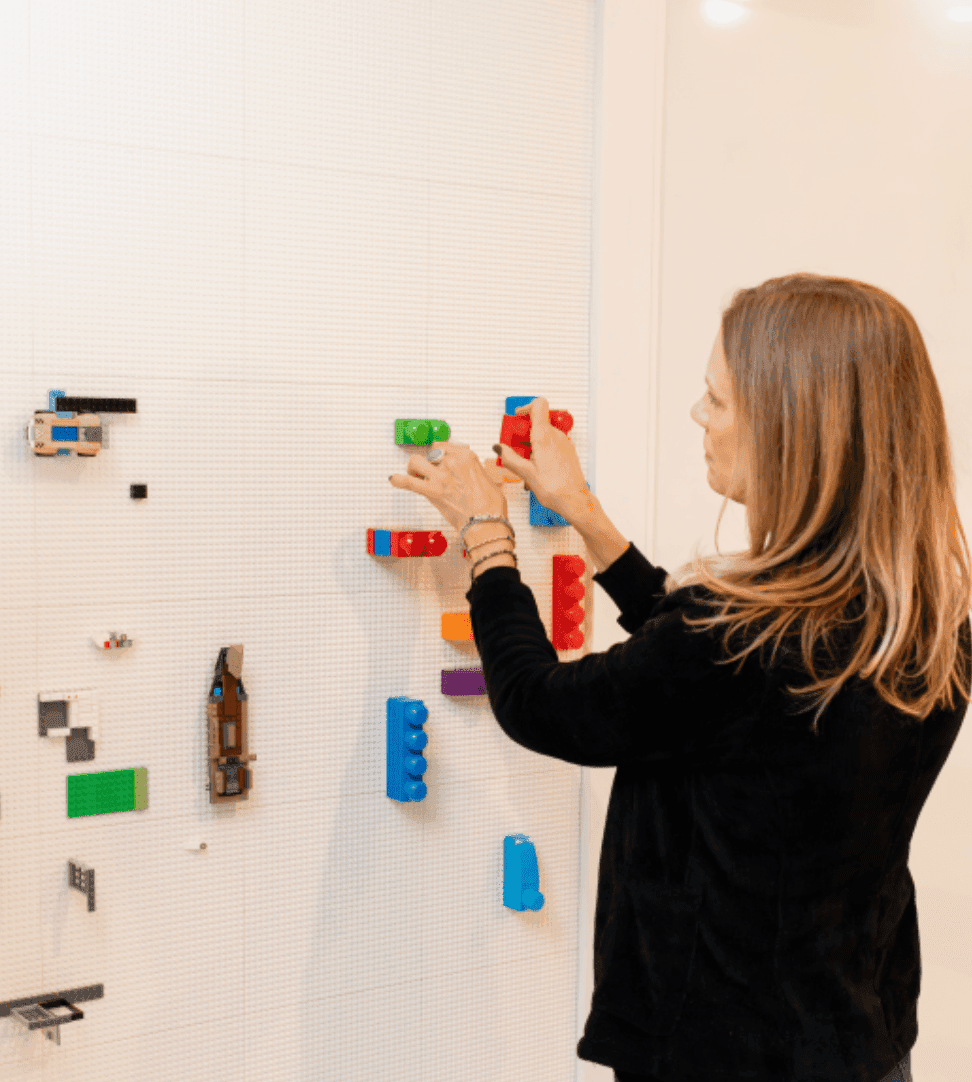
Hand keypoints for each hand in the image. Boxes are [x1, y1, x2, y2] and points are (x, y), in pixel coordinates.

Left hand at [389, 441, 508, 533]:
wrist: (487, 523)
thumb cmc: (491, 506)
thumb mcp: (487, 479)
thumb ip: (473, 470)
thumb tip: (466, 472)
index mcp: (467, 456)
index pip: (443, 446)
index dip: (438, 454)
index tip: (436, 460)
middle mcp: (452, 462)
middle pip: (429, 453)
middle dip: (427, 461)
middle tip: (428, 472)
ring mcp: (441, 476)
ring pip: (416, 462)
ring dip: (413, 468)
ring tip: (414, 475)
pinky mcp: (432, 492)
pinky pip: (408, 481)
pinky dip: (399, 480)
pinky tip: (394, 479)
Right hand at [497, 398, 588, 521]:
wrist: (574, 500)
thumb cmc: (555, 489)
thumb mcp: (525, 473)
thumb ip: (509, 458)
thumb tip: (499, 448)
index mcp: (544, 437)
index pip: (538, 405)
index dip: (525, 407)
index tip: (516, 418)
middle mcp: (556, 436)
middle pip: (537, 422)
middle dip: (523, 433)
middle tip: (514, 448)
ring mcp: (563, 443)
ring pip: (544, 435)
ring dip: (531, 444)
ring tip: (524, 463)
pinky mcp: (567, 451)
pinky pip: (551, 444)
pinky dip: (541, 450)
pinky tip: (536, 467)